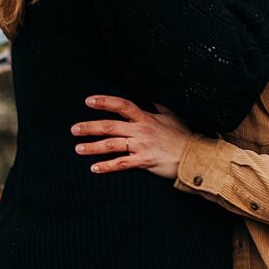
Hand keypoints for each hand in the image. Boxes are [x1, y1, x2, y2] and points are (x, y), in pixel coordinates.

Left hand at [71, 96, 191, 180]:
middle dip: (90, 127)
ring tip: (78, 148)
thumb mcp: (171, 116)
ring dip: (93, 147)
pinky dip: (107, 166)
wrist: (194, 156)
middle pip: (110, 126)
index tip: (89, 101)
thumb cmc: (183, 135)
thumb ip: (157, 107)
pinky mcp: (144, 161)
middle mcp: (141, 130)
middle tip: (74, 129)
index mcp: (146, 117)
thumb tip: (150, 100)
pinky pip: (121, 164)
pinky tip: (94, 168)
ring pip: (112, 145)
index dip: (105, 102)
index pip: (122, 105)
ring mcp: (141, 146)